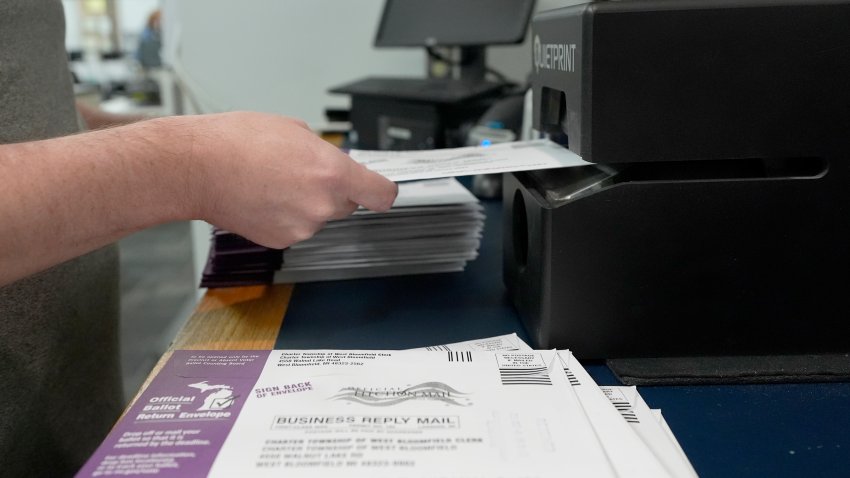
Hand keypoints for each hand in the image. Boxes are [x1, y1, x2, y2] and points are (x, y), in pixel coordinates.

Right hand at [186, 111, 397, 248]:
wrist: (196, 167)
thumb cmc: (236, 142)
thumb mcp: (295, 130)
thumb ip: (324, 152)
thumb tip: (334, 162)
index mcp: (333, 174)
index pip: (381, 194)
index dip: (381, 190)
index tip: (380, 189)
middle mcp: (322, 206)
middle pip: (348, 205)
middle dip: (334, 191)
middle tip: (304, 172)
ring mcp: (302, 227)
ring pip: (319, 217)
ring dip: (306, 203)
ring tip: (274, 182)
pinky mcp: (281, 241)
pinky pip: (296, 227)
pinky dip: (285, 216)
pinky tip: (264, 197)